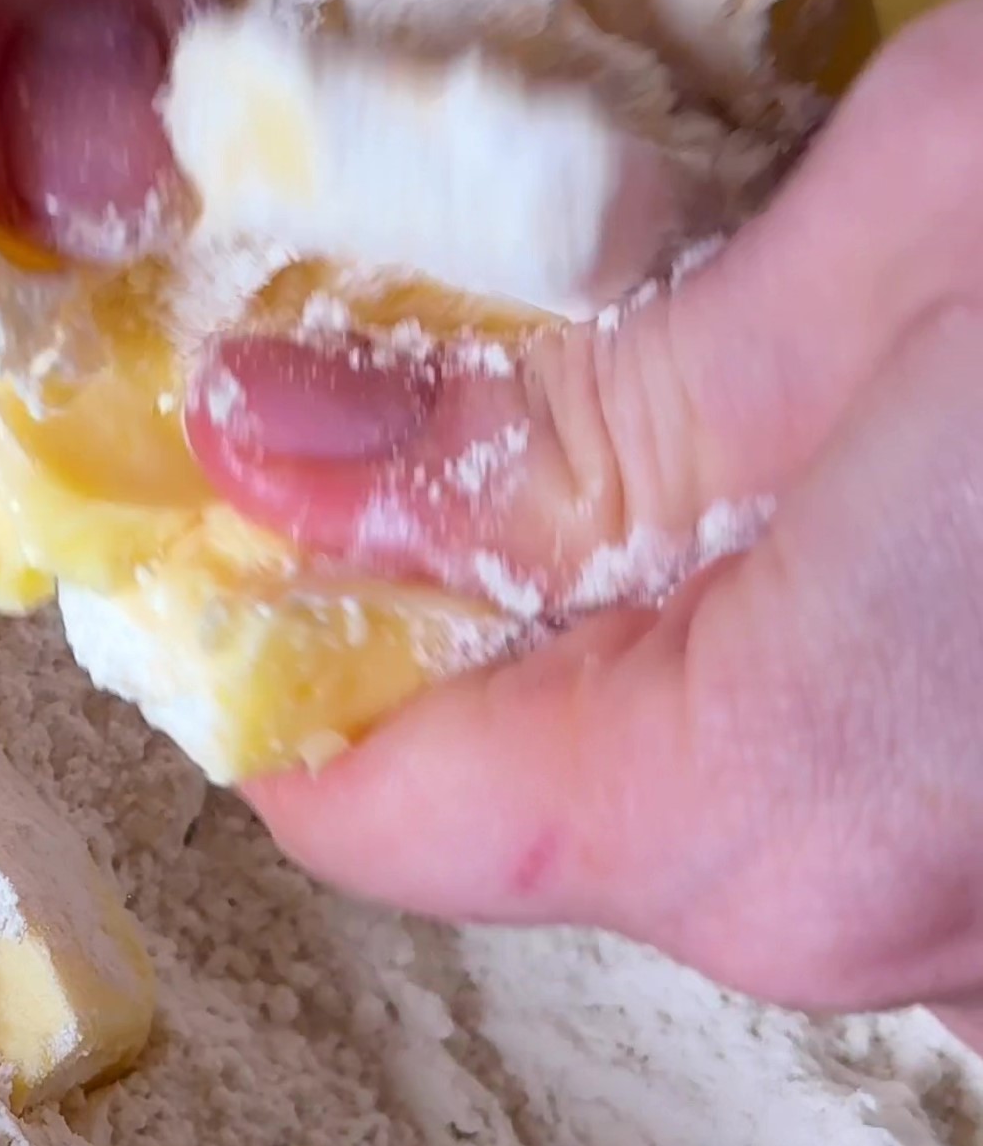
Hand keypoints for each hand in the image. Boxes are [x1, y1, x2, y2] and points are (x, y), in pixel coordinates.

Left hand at [188, 0, 982, 1041]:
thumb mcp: (923, 219)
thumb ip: (590, 393)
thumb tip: (288, 459)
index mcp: (788, 792)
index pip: (374, 812)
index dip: (276, 647)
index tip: (232, 488)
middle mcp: (884, 927)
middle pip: (537, 802)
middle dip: (469, 603)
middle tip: (462, 377)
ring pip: (707, 789)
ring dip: (653, 609)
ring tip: (705, 401)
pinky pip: (849, 780)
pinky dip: (798, 645)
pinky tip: (869, 490)